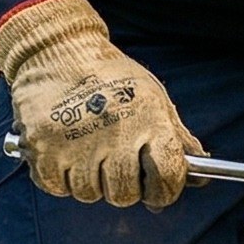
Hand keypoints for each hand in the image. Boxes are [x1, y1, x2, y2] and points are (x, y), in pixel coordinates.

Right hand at [0, 0, 197, 207]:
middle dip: (124, 187)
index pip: (166, 178)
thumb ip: (177, 137)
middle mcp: (114, 134)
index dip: (165, 190)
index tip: (158, 186)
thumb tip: (200, 176)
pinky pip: (58, 187)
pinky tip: (65, 151)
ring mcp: (76, 144)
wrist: (58, 49)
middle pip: (125, 194)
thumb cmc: (111, 75)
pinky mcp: (43, 148)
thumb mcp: (152, 97)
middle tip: (116, 164)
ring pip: (89, 194)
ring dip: (90, 181)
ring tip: (87, 149)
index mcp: (148, 120)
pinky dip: (61, 177)